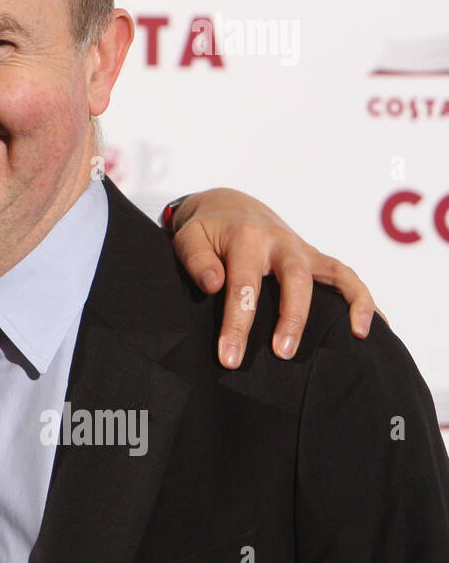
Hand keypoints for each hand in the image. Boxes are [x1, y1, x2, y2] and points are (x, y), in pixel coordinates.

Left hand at [169, 188, 380, 368]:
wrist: (229, 206)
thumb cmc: (206, 229)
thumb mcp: (187, 237)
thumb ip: (196, 260)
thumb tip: (213, 285)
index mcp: (246, 239)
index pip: (242, 285)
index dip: (236, 324)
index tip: (229, 356)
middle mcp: (280, 242)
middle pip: (295, 280)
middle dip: (291, 318)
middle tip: (282, 354)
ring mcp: (303, 250)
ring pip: (334, 274)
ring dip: (346, 305)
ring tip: (354, 337)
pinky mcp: (315, 259)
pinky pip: (347, 277)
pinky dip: (364, 299)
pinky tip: (375, 327)